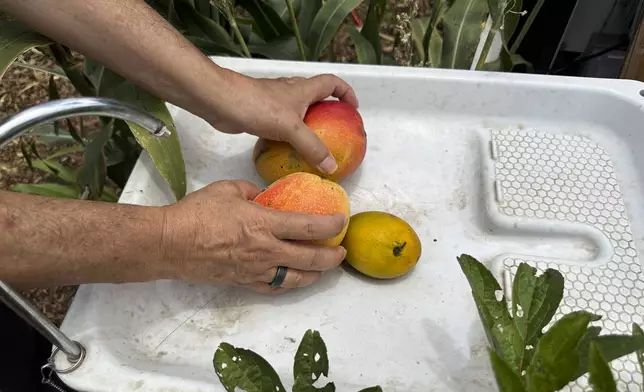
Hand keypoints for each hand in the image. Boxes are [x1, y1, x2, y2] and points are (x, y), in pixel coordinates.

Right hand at [160, 180, 347, 292]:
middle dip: (331, 256)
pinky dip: (288, 284)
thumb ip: (252, 191)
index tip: (342, 222)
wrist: (170, 243)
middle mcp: (266, 250)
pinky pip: (273, 287)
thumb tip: (262, 196)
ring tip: (324, 269)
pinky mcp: (243, 282)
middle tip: (341, 252)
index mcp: (264, 224)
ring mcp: (255, 270)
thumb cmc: (197, 213)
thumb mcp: (228, 189)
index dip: (331, 225)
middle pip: (310, 258)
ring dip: (315, 274)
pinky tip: (294, 280)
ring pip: (295, 278)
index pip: (309, 227)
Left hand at [209, 71, 358, 174]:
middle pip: (316, 96)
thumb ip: (312, 147)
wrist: (221, 102)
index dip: (346, 92)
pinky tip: (288, 151)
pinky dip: (289, 135)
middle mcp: (291, 92)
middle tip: (335, 130)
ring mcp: (275, 102)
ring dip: (307, 124)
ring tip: (314, 144)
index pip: (332, 83)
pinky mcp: (261, 114)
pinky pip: (282, 124)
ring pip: (298, 111)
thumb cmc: (258, 106)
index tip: (353, 108)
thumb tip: (331, 167)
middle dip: (328, 110)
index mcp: (303, 89)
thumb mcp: (291, 128)